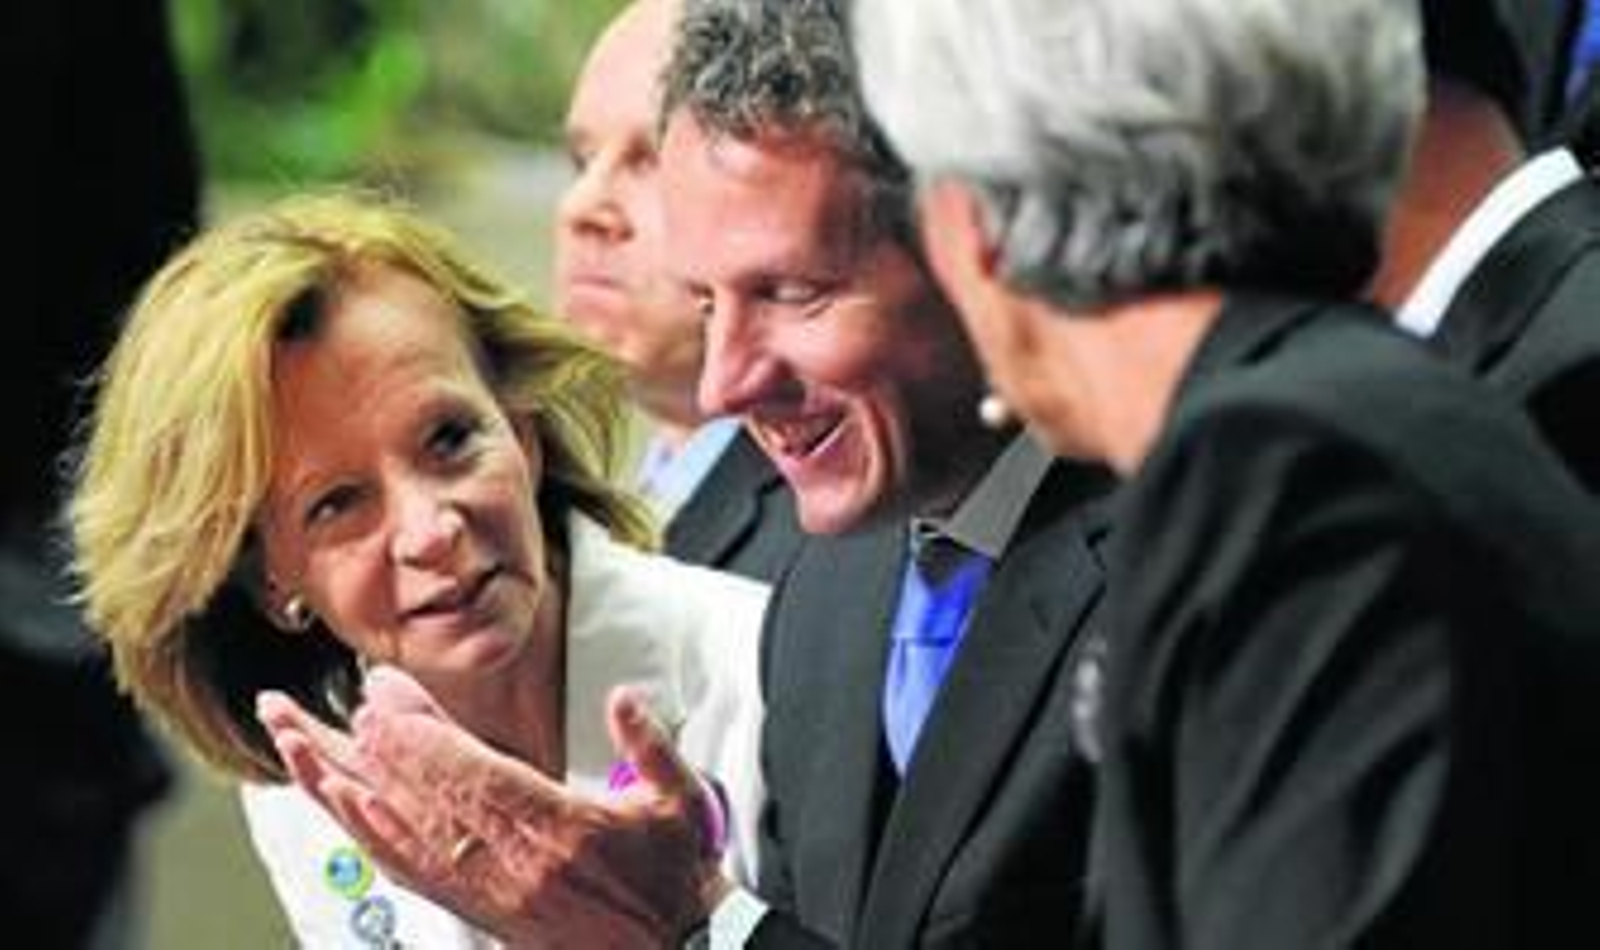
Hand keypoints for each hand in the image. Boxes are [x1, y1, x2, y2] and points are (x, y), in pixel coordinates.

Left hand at [257, 666, 728, 947]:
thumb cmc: (673, 879)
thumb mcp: (680, 803)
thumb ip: (652, 746)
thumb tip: (626, 702)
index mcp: (558, 832)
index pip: (465, 772)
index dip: (414, 731)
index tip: (377, 693)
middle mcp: (511, 866)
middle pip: (412, 797)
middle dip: (351, 748)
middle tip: (297, 710)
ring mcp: (489, 892)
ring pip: (397, 834)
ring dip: (338, 788)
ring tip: (293, 749)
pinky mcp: (479, 911)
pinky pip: (409, 872)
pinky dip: (367, 835)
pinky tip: (341, 809)